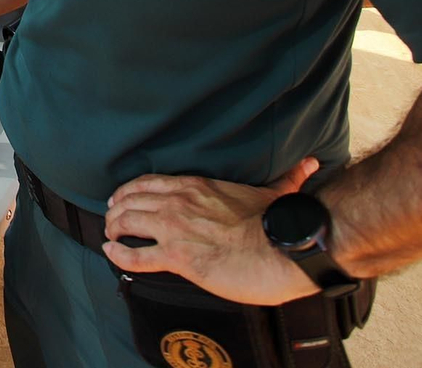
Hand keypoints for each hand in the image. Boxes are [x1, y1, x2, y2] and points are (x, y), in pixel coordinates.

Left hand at [102, 157, 323, 304]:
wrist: (284, 250)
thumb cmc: (278, 224)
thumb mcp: (275, 193)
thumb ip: (287, 178)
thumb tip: (311, 164)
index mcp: (196, 186)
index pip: (148, 182)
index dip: (129, 190)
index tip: (121, 197)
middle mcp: (178, 203)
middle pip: (130, 200)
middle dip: (116, 210)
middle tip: (112, 219)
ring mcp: (174, 229)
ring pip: (126, 221)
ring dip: (113, 228)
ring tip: (110, 235)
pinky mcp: (177, 257)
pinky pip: (135, 254)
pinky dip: (118, 253)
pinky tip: (111, 252)